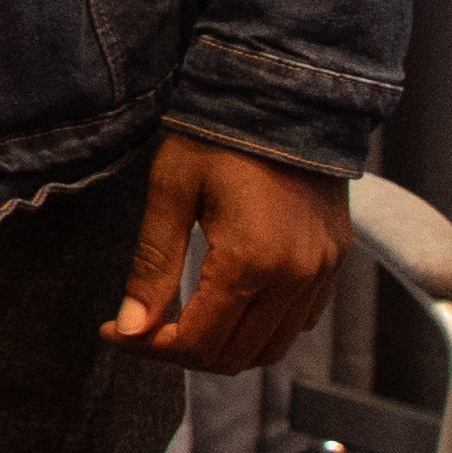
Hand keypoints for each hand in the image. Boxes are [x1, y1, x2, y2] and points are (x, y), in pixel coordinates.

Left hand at [109, 132, 347, 374]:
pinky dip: (262, 330)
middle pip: (235, 355)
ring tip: (181, 323)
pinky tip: (229, 305)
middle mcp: (295, 278)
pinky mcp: (335, 262)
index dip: (151, 348)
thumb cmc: (219, 138)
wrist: (285, 97)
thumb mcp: (171, 192)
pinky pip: (300, 322)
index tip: (116, 333)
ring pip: (271, 347)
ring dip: (223, 348)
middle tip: (142, 330)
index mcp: (251, 262)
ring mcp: (322, 273)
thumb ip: (151, 266)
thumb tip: (130, 329)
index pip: (199, 341)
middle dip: (182, 352)